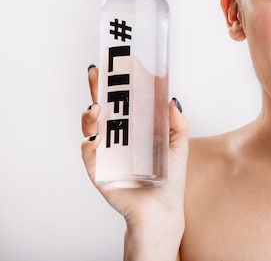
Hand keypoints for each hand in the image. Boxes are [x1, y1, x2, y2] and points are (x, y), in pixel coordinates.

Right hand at [80, 65, 188, 241]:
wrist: (163, 210)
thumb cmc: (170, 176)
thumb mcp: (179, 144)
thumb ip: (177, 123)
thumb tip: (172, 100)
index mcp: (135, 126)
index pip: (124, 98)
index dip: (121, 81)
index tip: (122, 62)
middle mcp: (117, 136)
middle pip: (103, 106)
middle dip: (98, 87)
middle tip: (97, 70)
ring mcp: (106, 152)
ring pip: (91, 127)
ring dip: (90, 115)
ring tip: (97, 107)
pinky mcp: (100, 172)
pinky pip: (89, 156)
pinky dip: (89, 146)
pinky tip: (94, 138)